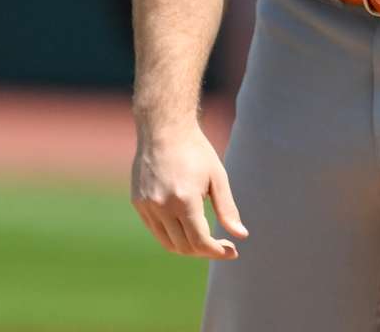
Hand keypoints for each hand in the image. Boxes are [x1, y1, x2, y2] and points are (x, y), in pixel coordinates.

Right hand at [130, 121, 247, 258]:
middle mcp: (162, 206)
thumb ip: (227, 209)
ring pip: (168, 243)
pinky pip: (156, 230)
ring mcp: (147, 205)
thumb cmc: (196, 150)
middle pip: (184, 247)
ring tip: (205, 240)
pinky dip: (172, 236)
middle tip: (222, 245)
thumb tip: (241, 235)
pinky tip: (187, 227)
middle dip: (205, 251)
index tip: (233, 251)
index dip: (217, 251)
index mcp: (184, 200)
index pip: (200, 241)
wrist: (164, 128)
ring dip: (188, 248)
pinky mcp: (138, 203)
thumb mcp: (217, 177)